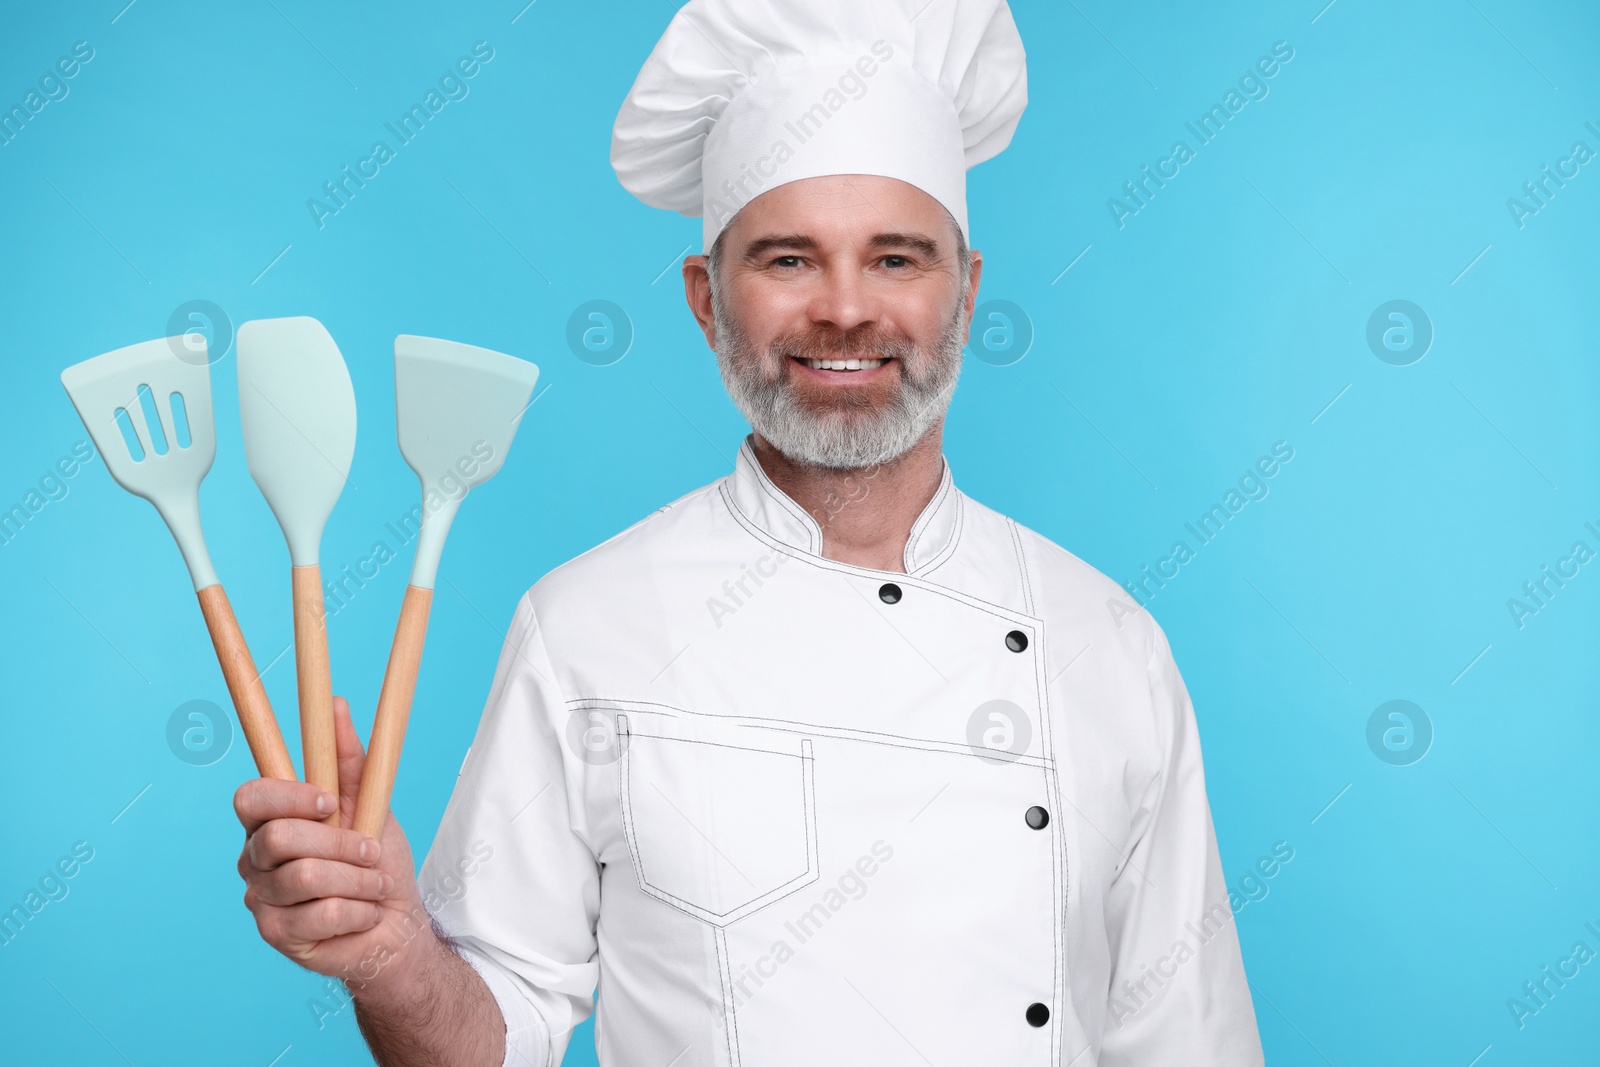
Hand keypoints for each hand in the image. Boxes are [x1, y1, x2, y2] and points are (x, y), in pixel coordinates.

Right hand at [235, 697, 436, 991]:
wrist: (395, 923)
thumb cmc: (377, 862)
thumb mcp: (370, 804)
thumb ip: (349, 759)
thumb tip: (337, 705)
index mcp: (272, 820)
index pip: (250, 798)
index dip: (288, 796)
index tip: (331, 803)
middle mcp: (256, 856)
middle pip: (280, 838)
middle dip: (341, 844)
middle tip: (372, 852)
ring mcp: (261, 897)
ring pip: (305, 876)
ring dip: (357, 879)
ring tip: (375, 885)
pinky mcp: (276, 934)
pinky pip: (321, 914)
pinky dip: (358, 910)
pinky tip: (364, 913)